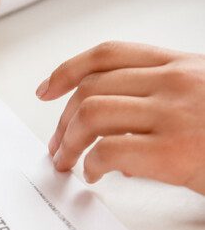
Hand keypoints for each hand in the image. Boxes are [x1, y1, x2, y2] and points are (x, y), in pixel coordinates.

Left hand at [38, 42, 204, 194]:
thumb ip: (160, 105)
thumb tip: (115, 139)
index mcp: (182, 65)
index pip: (109, 55)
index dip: (68, 71)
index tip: (46, 90)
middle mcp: (175, 82)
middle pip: (91, 88)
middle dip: (63, 120)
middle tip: (57, 145)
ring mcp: (173, 114)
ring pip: (91, 113)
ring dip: (69, 142)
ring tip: (68, 162)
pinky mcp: (173, 151)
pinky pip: (108, 151)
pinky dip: (91, 164)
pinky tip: (95, 174)